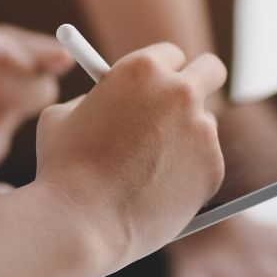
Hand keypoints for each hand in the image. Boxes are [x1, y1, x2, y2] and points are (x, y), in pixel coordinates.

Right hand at [34, 42, 226, 272]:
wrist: (82, 223)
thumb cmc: (63, 169)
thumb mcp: (63, 115)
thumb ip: (96, 96)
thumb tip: (114, 96)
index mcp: (142, 70)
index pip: (170, 54)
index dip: (162, 70)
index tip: (159, 84)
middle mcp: (180, 92)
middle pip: (211, 69)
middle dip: (200, 81)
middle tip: (187, 100)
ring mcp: (202, 129)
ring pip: (205, 123)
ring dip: (187, 136)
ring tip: (149, 167)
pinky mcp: (214, 165)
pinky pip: (206, 161)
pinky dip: (190, 172)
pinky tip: (159, 189)